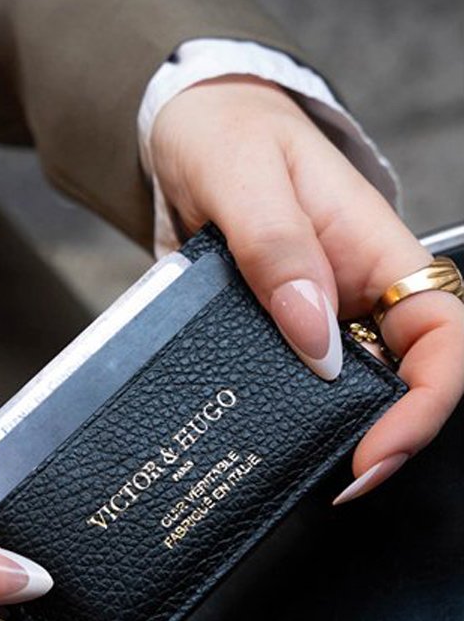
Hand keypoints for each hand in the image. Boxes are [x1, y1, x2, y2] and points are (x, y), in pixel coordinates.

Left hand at [150, 75, 463, 501]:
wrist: (183, 135)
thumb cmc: (227, 137)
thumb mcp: (246, 177)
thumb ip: (278, 250)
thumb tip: (317, 343)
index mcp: (379, 256)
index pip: (445, 339)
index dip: (427, 404)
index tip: (375, 449)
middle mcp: (359, 297)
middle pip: (405, 385)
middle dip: (380, 443)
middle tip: (333, 484)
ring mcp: (319, 322)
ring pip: (348, 400)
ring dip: (328, 441)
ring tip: (289, 478)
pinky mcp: (276, 338)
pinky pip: (290, 390)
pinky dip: (279, 424)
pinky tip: (249, 448)